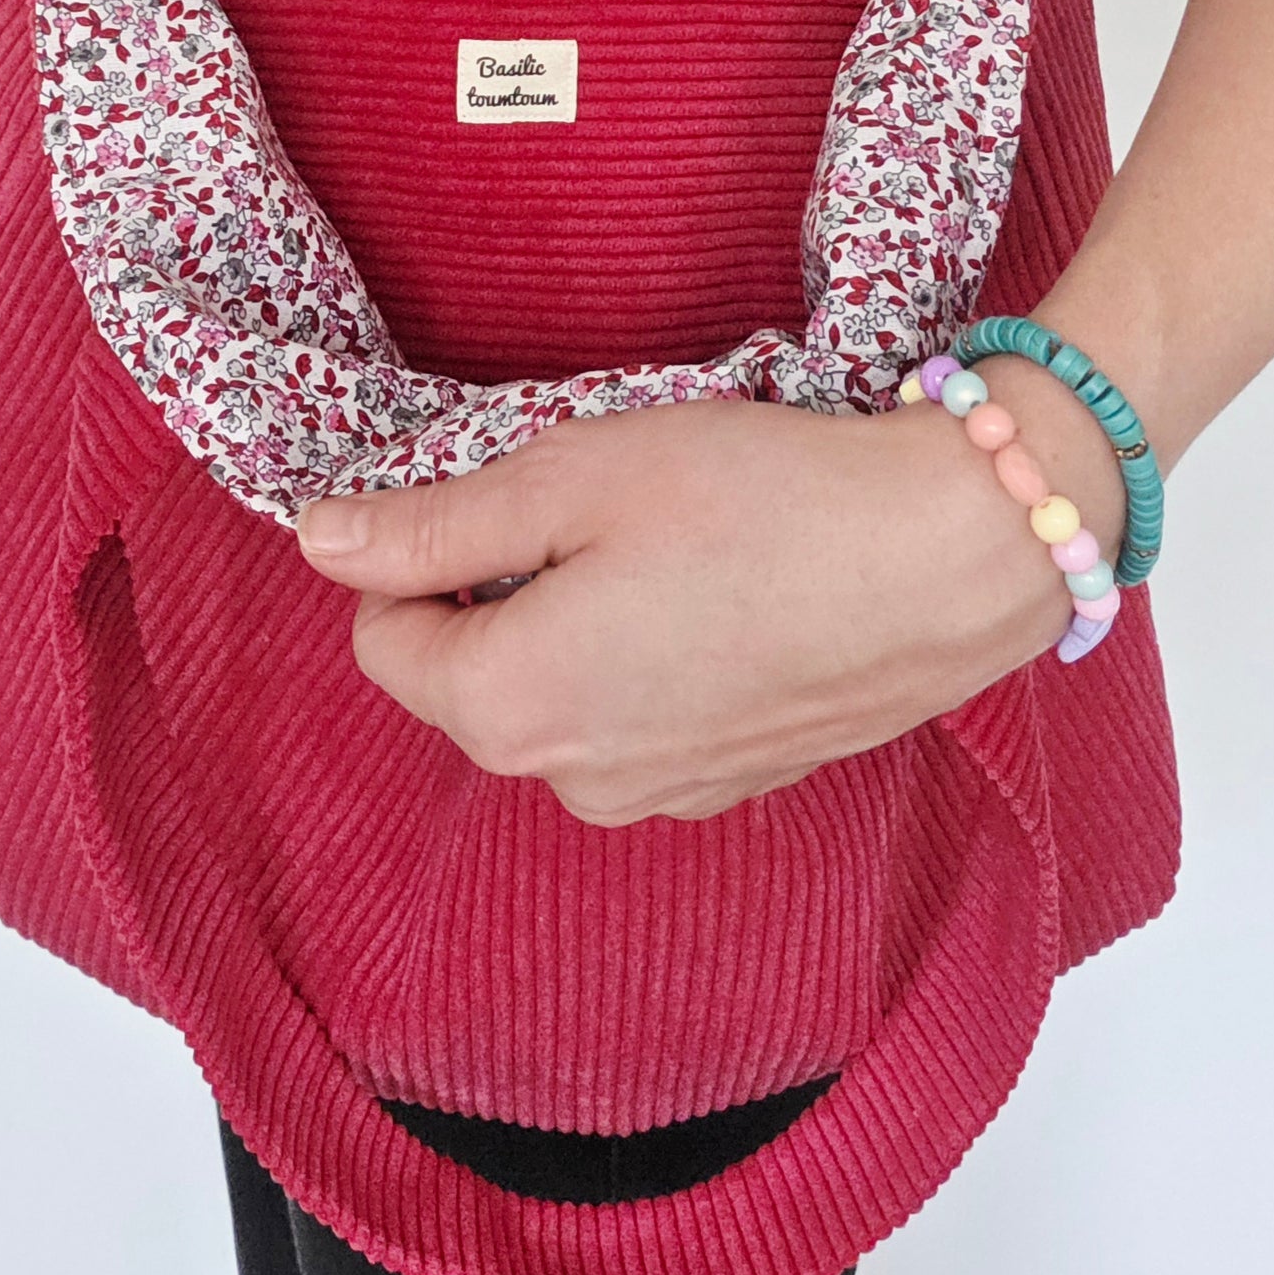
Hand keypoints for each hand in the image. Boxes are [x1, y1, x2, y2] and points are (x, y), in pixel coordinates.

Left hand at [297, 370, 1123, 827]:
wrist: (954, 558)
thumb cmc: (763, 499)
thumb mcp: (573, 477)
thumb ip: (433, 526)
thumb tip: (319, 542)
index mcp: (506, 706)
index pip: (386, 638)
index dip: (427, 553)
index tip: (511, 494)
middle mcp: (569, 781)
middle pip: (470, 679)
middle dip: (502, 593)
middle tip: (601, 510)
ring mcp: (658, 797)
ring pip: (557, 702)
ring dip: (579, 628)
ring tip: (675, 551)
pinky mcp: (730, 784)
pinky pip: (638, 724)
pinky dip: (652, 664)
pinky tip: (727, 598)